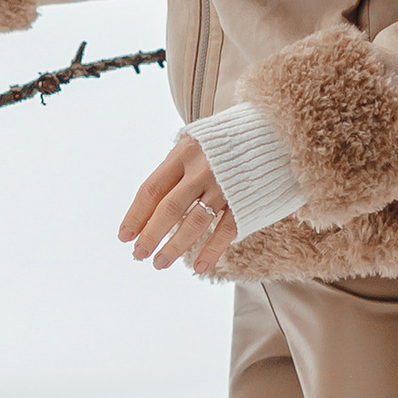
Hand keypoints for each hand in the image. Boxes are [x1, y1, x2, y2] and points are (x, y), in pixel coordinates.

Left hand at [119, 133, 235, 269]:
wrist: (272, 130)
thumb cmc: (224, 143)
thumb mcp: (195, 144)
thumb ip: (174, 170)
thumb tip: (147, 207)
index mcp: (184, 153)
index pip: (152, 189)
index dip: (136, 215)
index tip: (124, 237)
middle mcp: (202, 169)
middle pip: (169, 208)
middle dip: (150, 235)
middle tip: (138, 255)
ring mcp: (224, 185)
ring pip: (194, 222)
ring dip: (175, 246)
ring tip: (160, 263)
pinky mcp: (245, 200)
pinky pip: (225, 229)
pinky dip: (212, 250)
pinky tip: (199, 266)